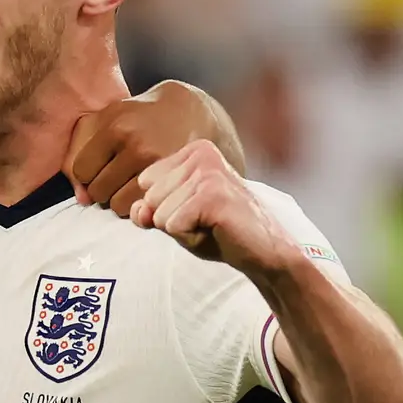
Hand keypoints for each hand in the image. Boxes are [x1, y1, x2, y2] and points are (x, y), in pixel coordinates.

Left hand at [69, 80, 239, 212]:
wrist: (186, 113)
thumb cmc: (136, 118)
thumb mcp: (103, 120)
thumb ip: (78, 152)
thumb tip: (82, 199)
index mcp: (115, 125)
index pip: (81, 171)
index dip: (86, 172)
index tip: (99, 165)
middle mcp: (136, 144)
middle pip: (97, 191)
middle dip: (102, 186)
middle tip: (116, 174)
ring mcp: (156, 164)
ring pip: (116, 204)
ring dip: (118, 198)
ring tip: (128, 181)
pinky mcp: (171, 180)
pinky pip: (139, 208)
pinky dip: (136, 204)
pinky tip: (142, 188)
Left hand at [121, 137, 302, 272]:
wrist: (263, 251)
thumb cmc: (220, 232)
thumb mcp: (176, 218)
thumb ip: (149, 210)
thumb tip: (138, 209)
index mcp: (193, 151)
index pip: (145, 182)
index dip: (165, 207)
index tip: (197, 211)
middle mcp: (201, 154)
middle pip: (150, 197)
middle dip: (172, 219)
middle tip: (206, 220)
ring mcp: (208, 172)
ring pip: (159, 213)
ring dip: (183, 230)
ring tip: (212, 225)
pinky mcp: (212, 195)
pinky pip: (172, 225)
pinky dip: (189, 237)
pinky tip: (216, 230)